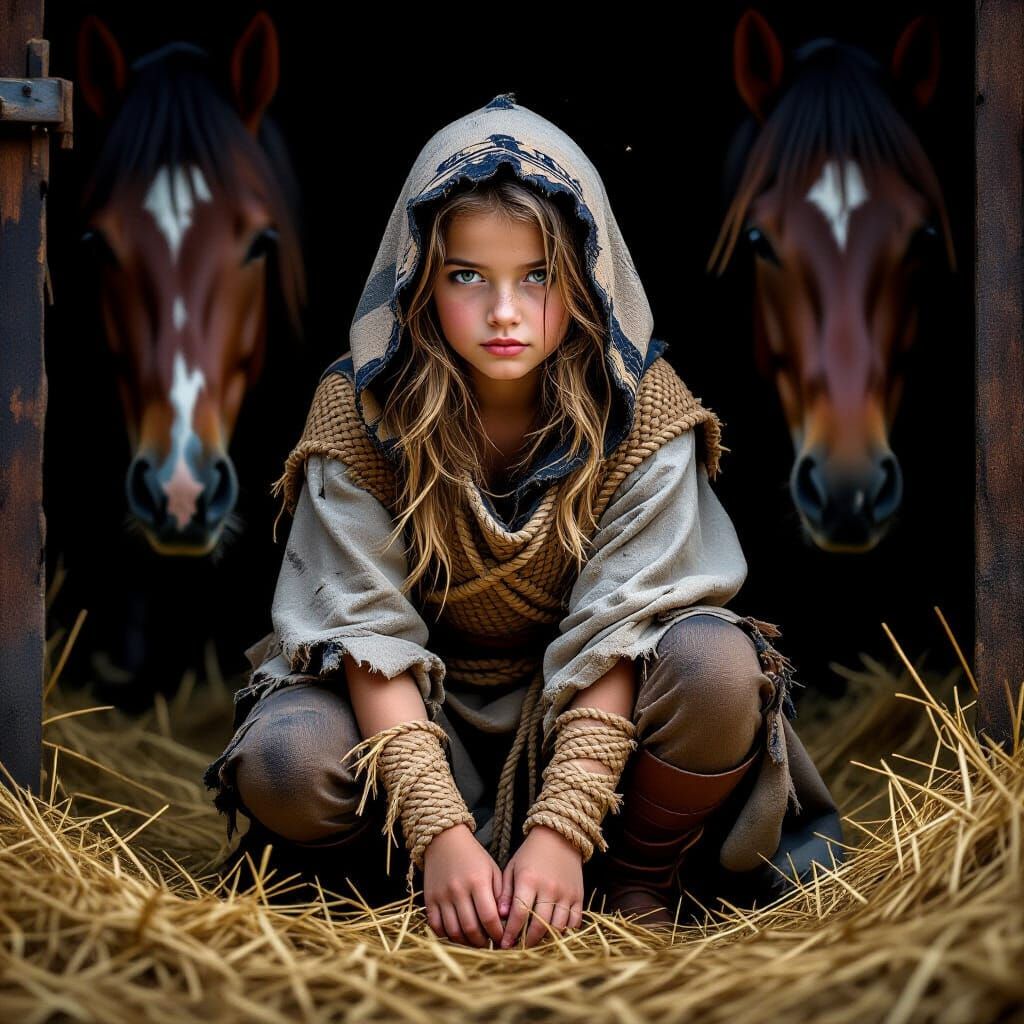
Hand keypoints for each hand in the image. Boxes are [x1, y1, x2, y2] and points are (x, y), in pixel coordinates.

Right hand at [422, 823, 504, 947]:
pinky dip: (446, 936)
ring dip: (466, 943)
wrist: (444, 840)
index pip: (489, 917)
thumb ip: (500, 894)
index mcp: (478, 882)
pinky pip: (436, 926)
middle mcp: (458, 890)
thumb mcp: (492, 869)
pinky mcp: (429, 899)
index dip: (497, 933)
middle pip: (471, 928)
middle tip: (489, 944)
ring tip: (475, 942)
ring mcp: (442, 896)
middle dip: (483, 942)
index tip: (502, 938)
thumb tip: (505, 920)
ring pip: (453, 931)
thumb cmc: (473, 856)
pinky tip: (457, 935)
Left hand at [498, 825, 583, 948]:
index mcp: (529, 880)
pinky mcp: (578, 896)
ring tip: (534, 943)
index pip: (519, 914)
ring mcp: (566, 893)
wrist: (559, 836)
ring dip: (545, 939)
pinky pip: (574, 921)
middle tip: (518, 948)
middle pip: (539, 925)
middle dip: (526, 941)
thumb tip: (500, 915)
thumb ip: (505, 892)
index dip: (511, 932)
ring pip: (557, 926)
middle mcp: (549, 888)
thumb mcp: (513, 868)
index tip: (503, 944)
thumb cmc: (530, 853)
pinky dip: (565, 931)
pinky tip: (554, 933)